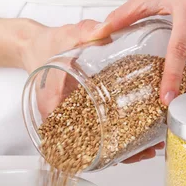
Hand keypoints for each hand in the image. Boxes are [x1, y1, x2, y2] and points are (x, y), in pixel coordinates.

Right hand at [21, 19, 160, 162]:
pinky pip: (100, 129)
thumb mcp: (65, 37)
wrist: (35, 46)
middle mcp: (62, 116)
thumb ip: (83, 33)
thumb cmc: (45, 46)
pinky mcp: (83, 112)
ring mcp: (74, 116)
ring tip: (150, 148)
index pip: (66, 134)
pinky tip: (141, 135)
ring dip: (122, 149)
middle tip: (145, 152)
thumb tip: (101, 31)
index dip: (90, 149)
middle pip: (89, 147)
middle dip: (117, 153)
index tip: (112, 154)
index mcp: (52, 103)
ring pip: (97, 142)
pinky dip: (119, 136)